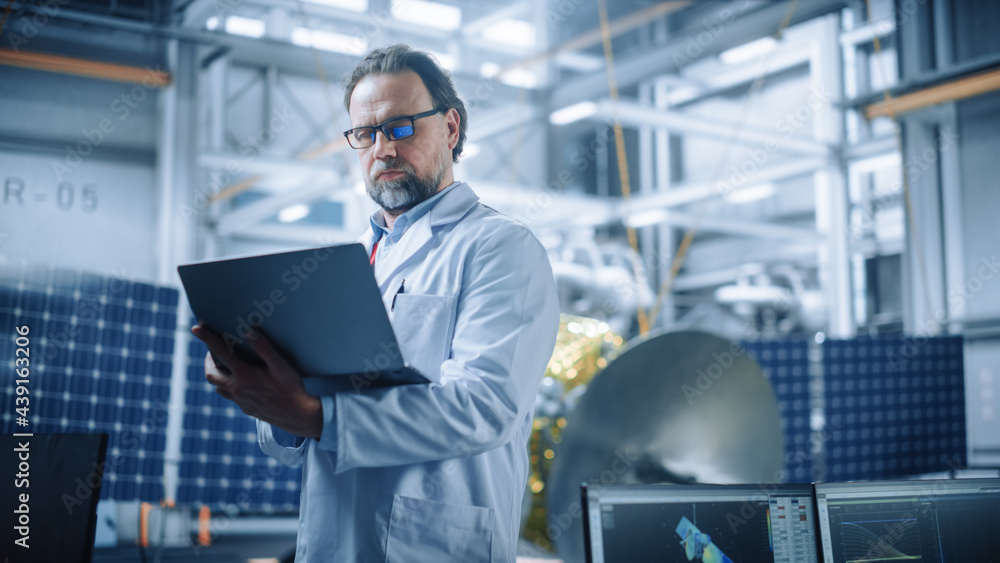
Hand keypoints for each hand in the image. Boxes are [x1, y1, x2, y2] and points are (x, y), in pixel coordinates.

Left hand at [192, 324, 322, 439]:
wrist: (297, 416)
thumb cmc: (291, 389)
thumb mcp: (281, 366)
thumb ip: (264, 348)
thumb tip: (249, 332)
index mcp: (244, 376)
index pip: (221, 352)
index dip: (207, 338)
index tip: (195, 328)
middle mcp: (238, 389)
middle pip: (211, 374)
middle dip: (208, 360)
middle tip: (213, 350)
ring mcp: (240, 401)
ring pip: (218, 387)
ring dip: (216, 374)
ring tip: (224, 364)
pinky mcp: (246, 408)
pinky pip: (229, 396)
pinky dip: (227, 385)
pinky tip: (238, 381)